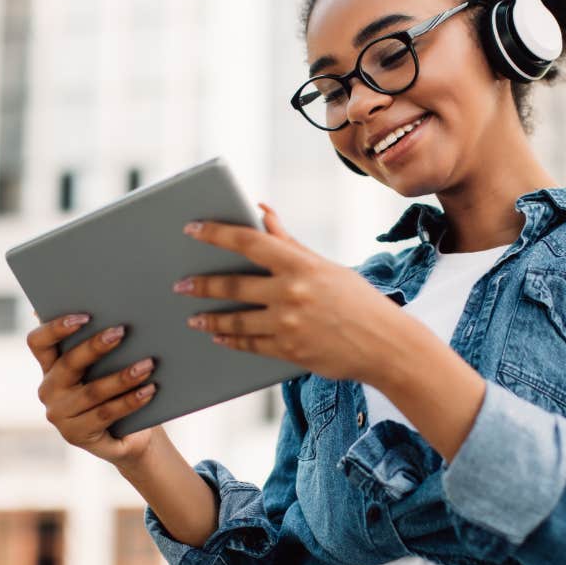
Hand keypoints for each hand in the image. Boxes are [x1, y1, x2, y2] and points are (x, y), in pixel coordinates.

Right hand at [26, 312, 158, 466]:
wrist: (129, 432)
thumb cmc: (118, 386)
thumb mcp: (109, 363)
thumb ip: (105, 340)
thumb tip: (120, 313)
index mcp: (51, 365)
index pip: (39, 342)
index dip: (55, 327)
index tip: (84, 316)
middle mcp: (50, 388)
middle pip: (69, 364)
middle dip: (96, 346)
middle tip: (122, 331)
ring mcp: (60, 414)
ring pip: (92, 391)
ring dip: (122, 377)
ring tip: (148, 365)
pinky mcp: (76, 434)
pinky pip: (106, 414)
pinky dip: (130, 401)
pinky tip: (149, 390)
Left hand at [174, 203, 406, 383]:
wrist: (384, 344)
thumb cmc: (357, 299)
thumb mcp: (325, 266)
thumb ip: (289, 243)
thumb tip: (262, 212)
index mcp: (301, 265)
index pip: (249, 242)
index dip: (216, 233)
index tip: (193, 228)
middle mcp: (292, 293)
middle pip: (233, 286)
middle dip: (202, 285)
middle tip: (180, 285)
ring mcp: (289, 325)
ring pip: (236, 321)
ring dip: (210, 318)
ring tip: (193, 317)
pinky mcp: (289, 352)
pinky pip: (250, 345)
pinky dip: (230, 341)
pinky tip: (219, 336)